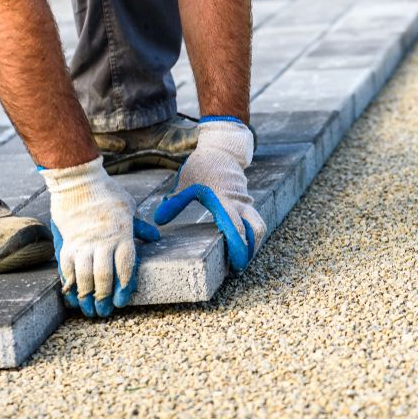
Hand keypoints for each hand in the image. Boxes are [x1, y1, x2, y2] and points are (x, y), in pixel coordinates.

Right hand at [40, 157, 159, 317]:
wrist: (78, 181)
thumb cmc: (107, 193)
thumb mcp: (129, 207)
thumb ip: (140, 226)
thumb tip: (155, 238)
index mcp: (121, 234)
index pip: (126, 266)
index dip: (124, 286)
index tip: (121, 300)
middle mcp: (102, 242)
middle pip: (104, 276)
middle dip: (104, 297)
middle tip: (104, 311)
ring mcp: (82, 244)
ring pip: (84, 276)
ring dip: (86, 296)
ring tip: (88, 309)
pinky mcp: (66, 243)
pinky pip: (66, 269)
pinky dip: (69, 284)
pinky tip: (72, 295)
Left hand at [154, 117, 265, 270]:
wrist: (221, 149)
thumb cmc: (201, 166)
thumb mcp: (185, 182)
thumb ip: (175, 202)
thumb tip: (158, 220)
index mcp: (224, 201)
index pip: (237, 228)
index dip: (238, 247)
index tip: (234, 265)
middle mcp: (239, 203)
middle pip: (255, 231)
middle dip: (249, 252)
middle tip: (237, 269)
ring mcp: (245, 203)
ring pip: (259, 226)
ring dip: (253, 244)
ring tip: (241, 260)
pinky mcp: (247, 203)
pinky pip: (255, 221)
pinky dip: (252, 235)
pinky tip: (242, 246)